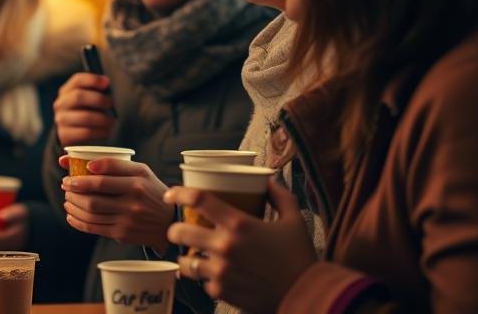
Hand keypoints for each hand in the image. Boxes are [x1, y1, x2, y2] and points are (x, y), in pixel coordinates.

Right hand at [53, 72, 114, 146]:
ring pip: (84, 117)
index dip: (92, 80)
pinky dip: (100, 132)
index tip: (107, 83)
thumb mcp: (91, 100)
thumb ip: (97, 90)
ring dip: (102, 118)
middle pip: (78, 96)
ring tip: (111, 121)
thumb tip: (105, 82)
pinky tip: (106, 131)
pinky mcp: (65, 136)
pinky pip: (86, 132)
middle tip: (110, 103)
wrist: (76, 137)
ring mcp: (61, 120)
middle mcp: (61, 104)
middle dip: (98, 99)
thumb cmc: (88, 114)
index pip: (77, 80)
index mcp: (67, 91)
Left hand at [60, 157, 171, 249]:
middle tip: (65, 185)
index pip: (103, 179)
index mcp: (137, 183)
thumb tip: (87, 164)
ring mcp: (127, 220)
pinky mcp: (122, 234)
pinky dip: (78, 221)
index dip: (82, 178)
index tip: (69, 175)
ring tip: (67, 199)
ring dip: (73, 206)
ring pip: (91, 214)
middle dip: (73, 192)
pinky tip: (71, 215)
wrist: (168, 221)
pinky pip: (94, 228)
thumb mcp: (141, 171)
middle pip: (93, 198)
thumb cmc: (149, 190)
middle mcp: (133, 203)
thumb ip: (115, 164)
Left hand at [165, 180, 316, 309]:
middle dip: (175, 230)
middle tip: (180, 230)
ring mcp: (220, 271)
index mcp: (239, 224)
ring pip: (185, 262)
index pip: (198, 200)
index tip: (170, 194)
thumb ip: (279, 196)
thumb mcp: (294, 220)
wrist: (307, 296)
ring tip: (193, 255)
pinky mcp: (221, 292)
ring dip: (187, 257)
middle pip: (179, 232)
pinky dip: (208, 279)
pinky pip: (203, 283)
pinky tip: (216, 276)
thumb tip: (266, 180)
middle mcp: (225, 246)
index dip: (178, 193)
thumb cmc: (300, 257)